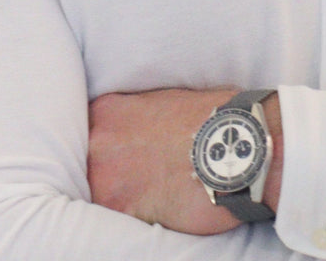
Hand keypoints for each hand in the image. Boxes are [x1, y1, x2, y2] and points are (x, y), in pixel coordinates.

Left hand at [88, 87, 283, 233]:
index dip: (103, 152)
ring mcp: (106, 177)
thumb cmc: (214, 118)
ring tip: (146, 202)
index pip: (84, 135)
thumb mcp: (166, 100)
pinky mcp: (121, 211)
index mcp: (109, 111)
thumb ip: (136, 118)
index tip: (117, 160)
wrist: (242, 143)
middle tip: (135, 182)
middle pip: (83, 167)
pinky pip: (113, 226)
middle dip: (106, 177)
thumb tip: (134, 137)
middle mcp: (98, 141)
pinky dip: (131, 224)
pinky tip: (154, 217)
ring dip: (115, 203)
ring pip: (94, 198)